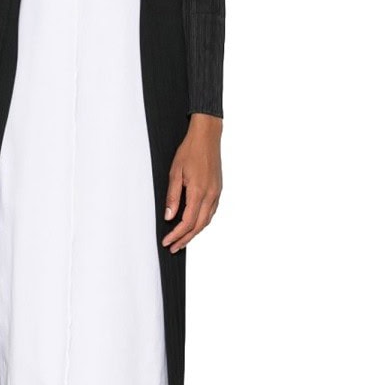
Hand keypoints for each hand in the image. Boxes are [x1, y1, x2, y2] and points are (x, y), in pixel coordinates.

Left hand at [161, 114, 222, 252]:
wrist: (207, 136)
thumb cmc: (190, 151)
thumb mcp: (175, 172)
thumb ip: (172, 196)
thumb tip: (169, 216)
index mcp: (199, 192)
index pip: (187, 222)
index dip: (176, 234)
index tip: (167, 241)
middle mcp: (211, 195)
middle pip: (198, 226)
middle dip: (185, 239)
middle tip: (173, 247)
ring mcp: (216, 193)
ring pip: (206, 220)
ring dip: (194, 233)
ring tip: (182, 240)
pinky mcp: (218, 190)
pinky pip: (210, 212)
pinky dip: (201, 222)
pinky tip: (194, 224)